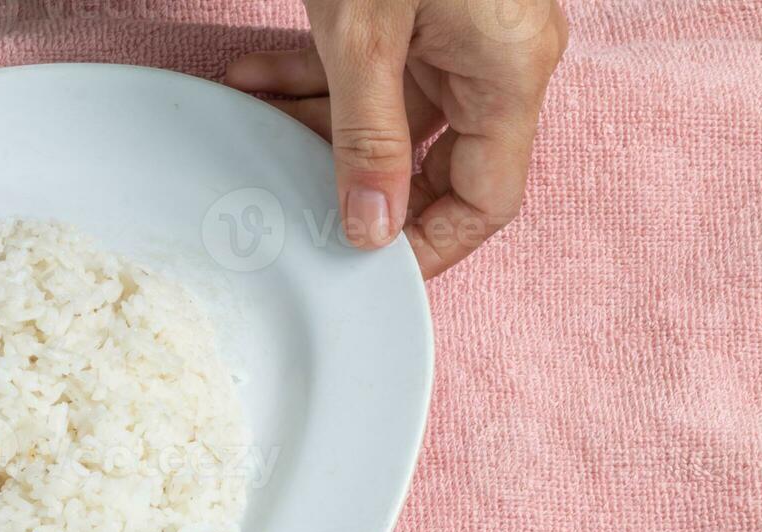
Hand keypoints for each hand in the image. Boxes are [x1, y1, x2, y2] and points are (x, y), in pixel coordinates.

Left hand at [225, 0, 568, 276]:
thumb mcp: (365, 37)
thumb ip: (366, 138)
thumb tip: (368, 229)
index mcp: (509, 72)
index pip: (488, 198)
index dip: (430, 247)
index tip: (369, 274)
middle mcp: (497, 58)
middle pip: (436, 161)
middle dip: (356, 183)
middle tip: (296, 213)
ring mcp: (461, 33)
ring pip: (390, 115)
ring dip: (317, 125)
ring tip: (253, 126)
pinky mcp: (420, 12)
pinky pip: (373, 70)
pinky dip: (313, 79)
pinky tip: (252, 79)